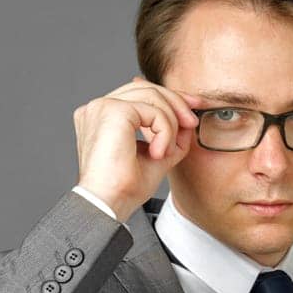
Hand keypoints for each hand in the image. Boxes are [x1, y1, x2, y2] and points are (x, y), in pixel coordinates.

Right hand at [73, 76, 204, 219]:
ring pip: (152, 97)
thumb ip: (169, 134)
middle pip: (146, 88)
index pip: (139, 94)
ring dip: (171, 124)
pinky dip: (164, 131)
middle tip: (193, 121)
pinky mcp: (112, 110)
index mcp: (103, 116)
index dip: (169, 97)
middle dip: (176, 101)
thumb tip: (187, 117)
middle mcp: (99, 108)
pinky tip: (159, 153)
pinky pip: (153, 110)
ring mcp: (102, 106)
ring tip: (168, 151)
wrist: (109, 204)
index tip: (193, 106)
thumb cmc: (125, 188)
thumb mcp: (157, 156)